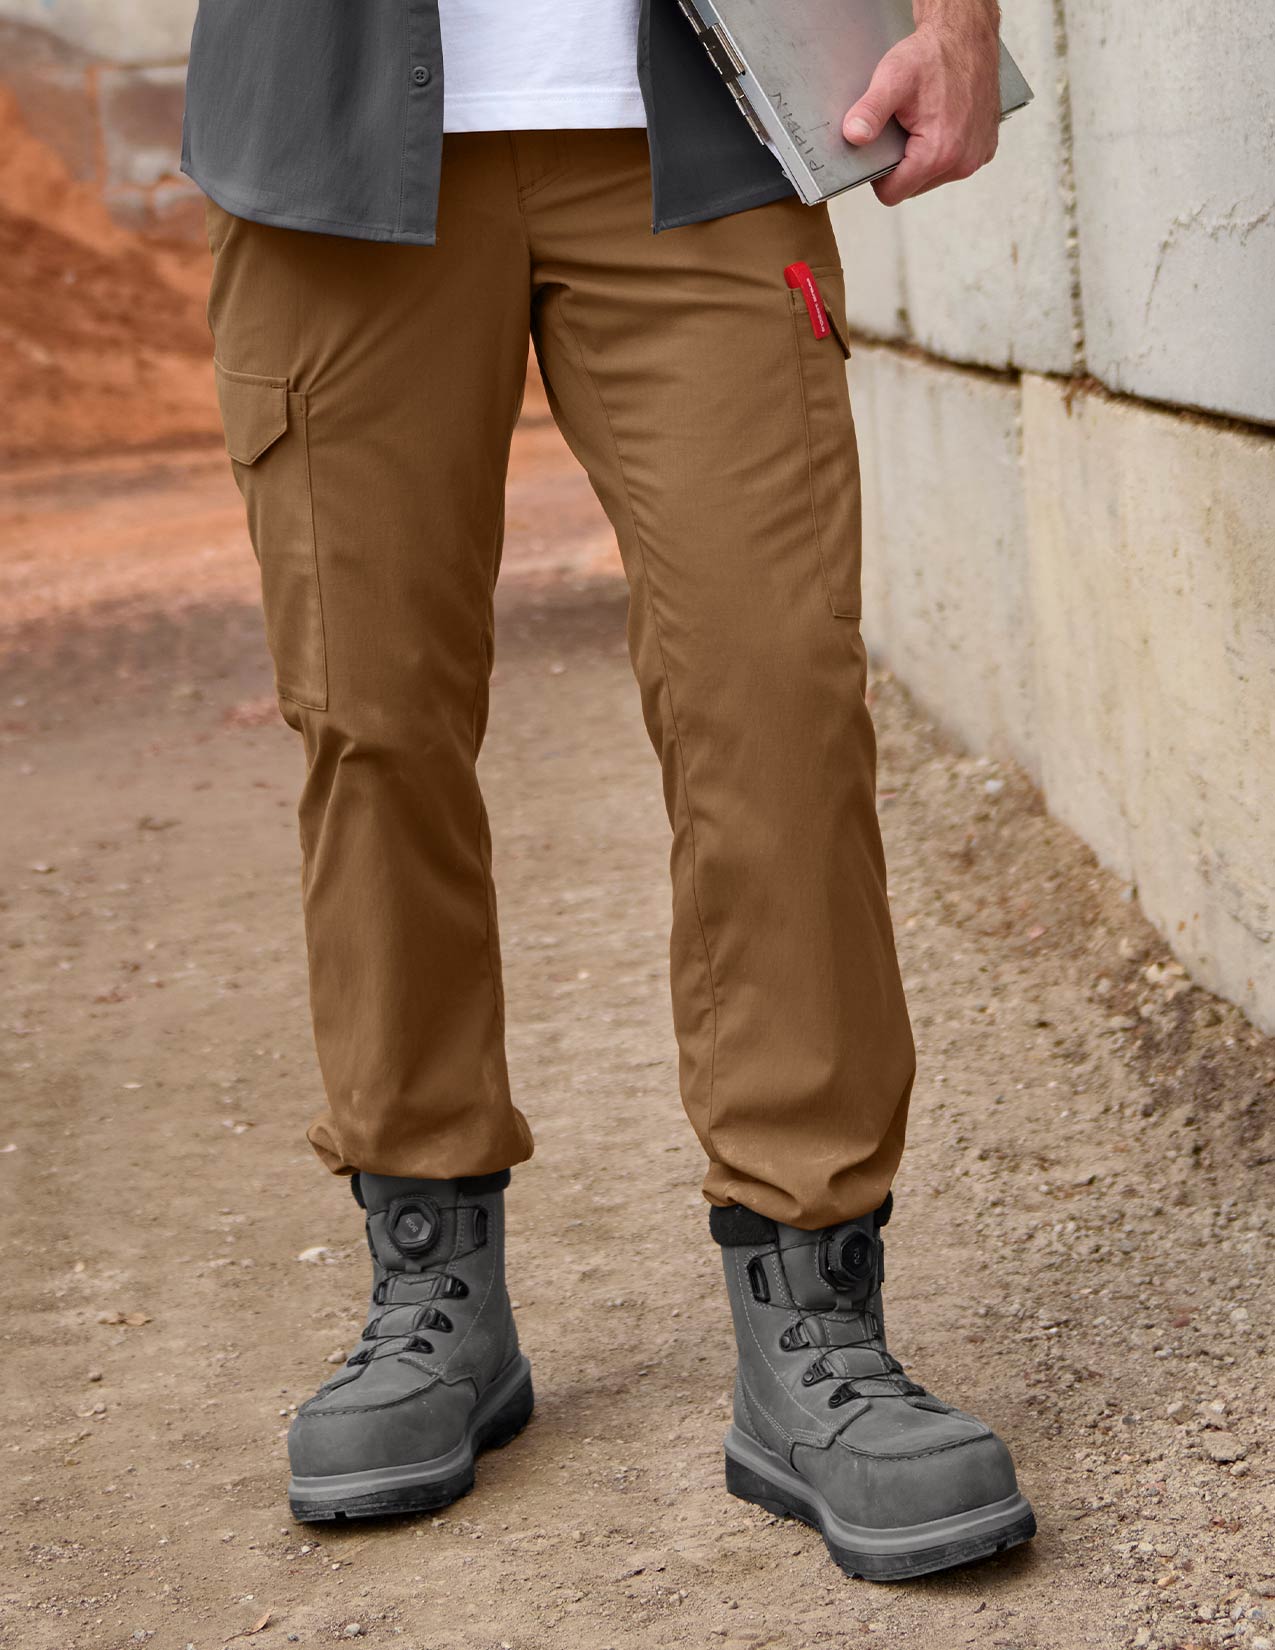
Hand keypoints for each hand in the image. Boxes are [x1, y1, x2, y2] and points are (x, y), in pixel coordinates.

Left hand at [842, 9, 1000, 205]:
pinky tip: (940, 123)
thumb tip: (854, 136)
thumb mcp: (892, 79)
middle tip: (902, 129)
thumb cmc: (934, 56)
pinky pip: (953, 165)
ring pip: (932, 178)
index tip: (882, 148)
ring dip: (922, 158)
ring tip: (921, 124)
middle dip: (902, 165)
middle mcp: (962, 162)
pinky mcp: (984, 149)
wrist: (966, 37)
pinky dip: (942, 150)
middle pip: (912, 188)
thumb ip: (870, 111)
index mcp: (939, 153)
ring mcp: (976, 157)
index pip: (893, 194)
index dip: (879, 175)